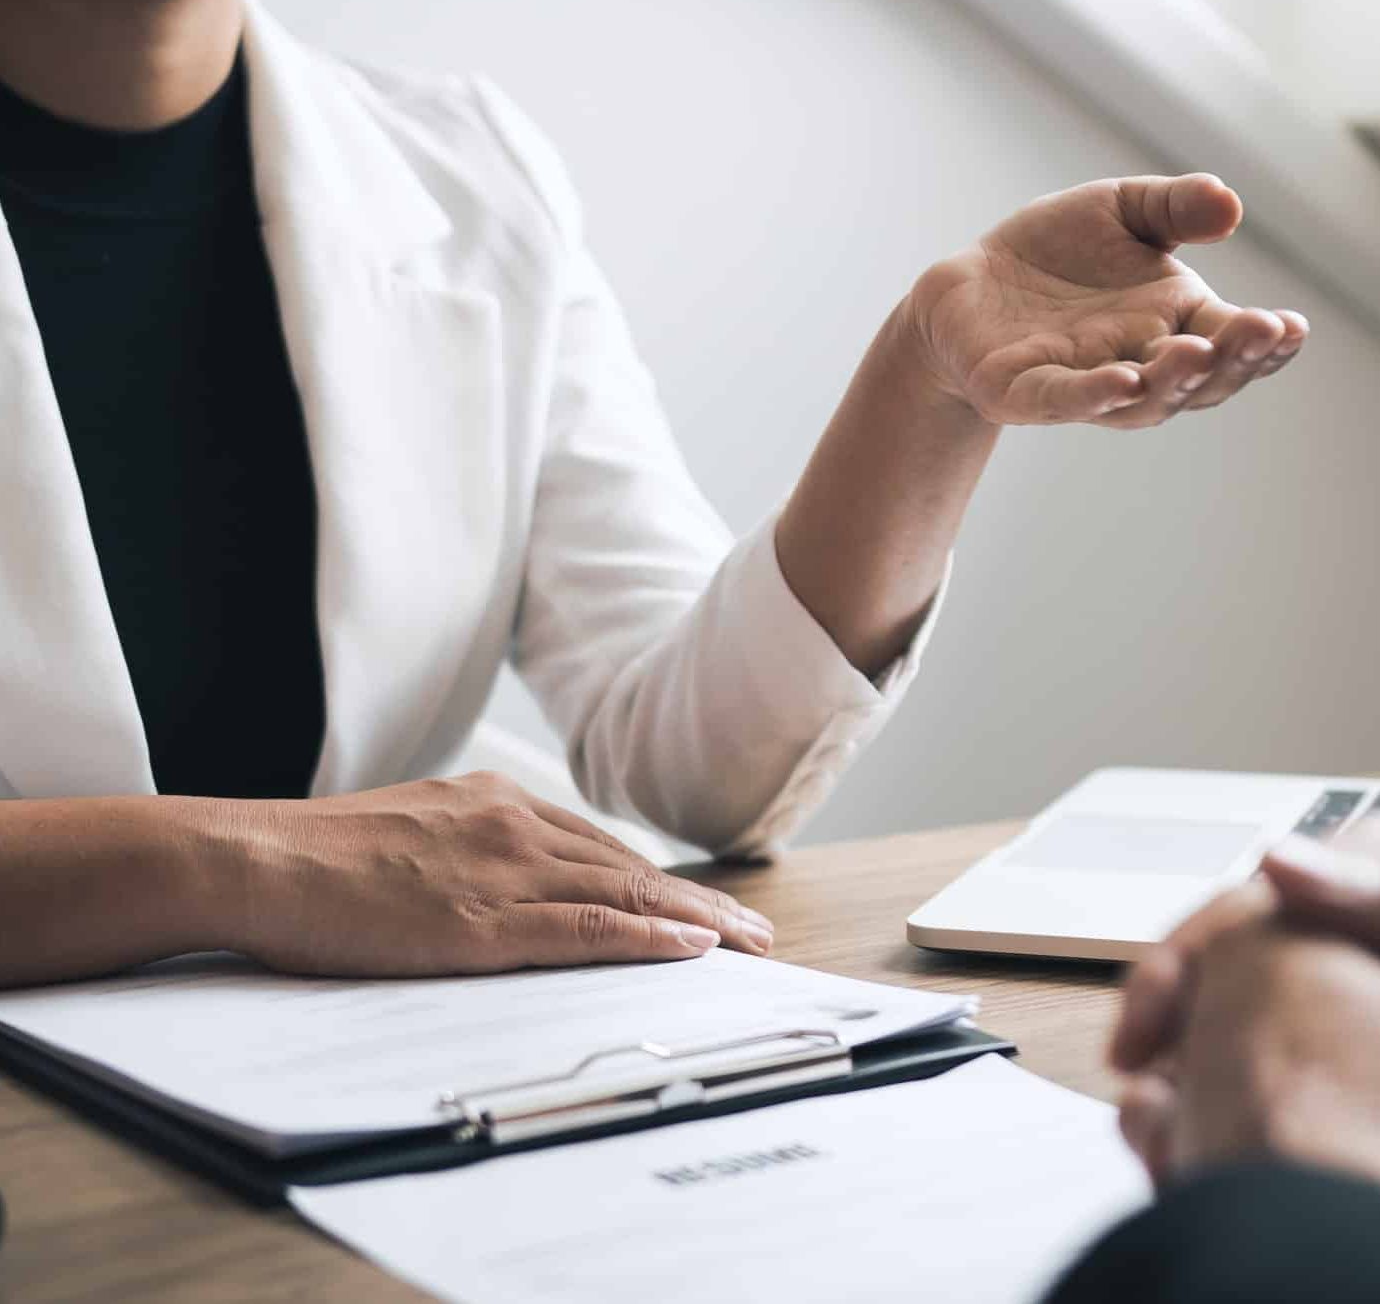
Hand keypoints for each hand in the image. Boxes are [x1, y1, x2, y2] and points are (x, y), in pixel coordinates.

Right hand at [210, 772, 773, 975]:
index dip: (657, 878)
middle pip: (629, 867)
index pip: (597, 846)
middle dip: (699, 902)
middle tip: (754, 932)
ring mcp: (502, 871)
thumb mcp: (407, 830)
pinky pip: (586, 928)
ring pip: (625, 893)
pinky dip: (647, 937)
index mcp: (492, 802)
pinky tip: (692, 948)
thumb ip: (463, 845)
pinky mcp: (483, 922)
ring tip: (748, 946)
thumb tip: (491, 875)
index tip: (699, 904)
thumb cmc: (313, 858)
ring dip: (697, 922)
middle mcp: (511, 825)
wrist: (254, 859)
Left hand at [903, 175, 1306, 429]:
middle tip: (1263, 331)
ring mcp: (1085, 385)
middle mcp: (1139, 362)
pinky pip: (1064, 400)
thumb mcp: (1122, 211)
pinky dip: (1093, 395)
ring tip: (1199, 353)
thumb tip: (1229, 204)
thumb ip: (1175, 207)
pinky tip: (1121, 382)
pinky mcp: (1024, 394)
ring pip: (1141, 400)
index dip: (1266, 342)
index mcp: (1174, 322)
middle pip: (1199, 379)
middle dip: (1233, 359)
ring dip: (1173, 381)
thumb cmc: (1057, 252)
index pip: (1232, 341)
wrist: (970, 283)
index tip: (1294, 326)